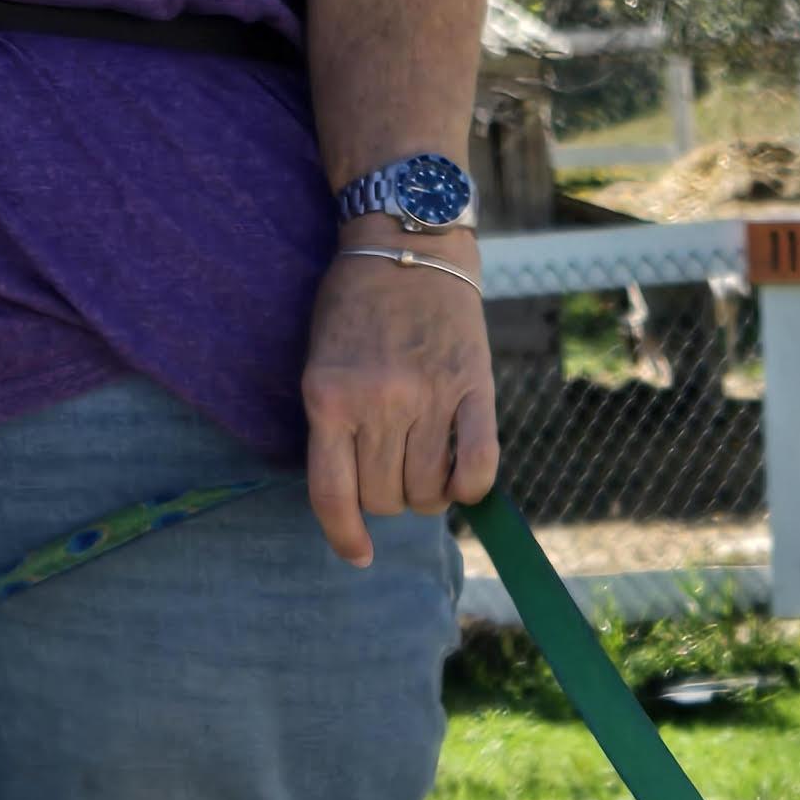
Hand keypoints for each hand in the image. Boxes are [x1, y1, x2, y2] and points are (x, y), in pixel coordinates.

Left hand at [302, 234, 498, 564]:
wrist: (409, 243)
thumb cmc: (357, 303)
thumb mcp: (322, 360)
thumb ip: (334, 424)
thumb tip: (359, 497)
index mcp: (328, 396)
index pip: (333, 494)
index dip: (345, 537)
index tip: (358, 556)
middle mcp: (378, 402)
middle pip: (384, 499)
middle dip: (388, 499)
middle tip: (393, 471)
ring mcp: (429, 397)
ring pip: (428, 494)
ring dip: (428, 495)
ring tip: (426, 464)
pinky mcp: (474, 390)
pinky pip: (477, 470)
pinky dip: (470, 489)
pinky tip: (461, 480)